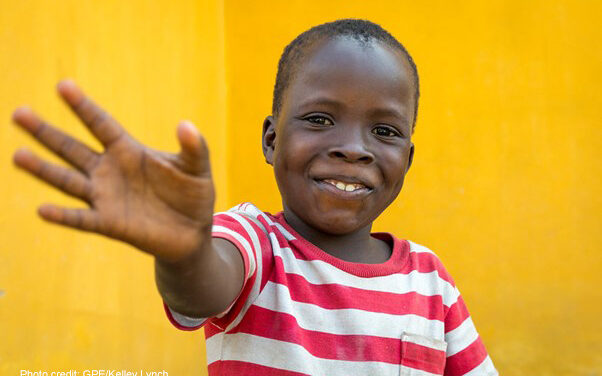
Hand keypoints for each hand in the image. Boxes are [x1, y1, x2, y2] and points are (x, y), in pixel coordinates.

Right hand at [12, 80, 214, 261]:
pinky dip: (64, 216)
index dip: (83, 106)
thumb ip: (194, 147)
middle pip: (72, 148)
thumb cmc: (192, 194)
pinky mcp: (110, 224)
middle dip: (46, 132)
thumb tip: (186, 125)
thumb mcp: (197, 168)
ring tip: (18, 155)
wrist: (192, 232)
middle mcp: (110, 171)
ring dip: (44, 170)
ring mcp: (106, 197)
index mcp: (129, 151)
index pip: (101, 124)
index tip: (62, 86)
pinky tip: (43, 210)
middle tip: (19, 113)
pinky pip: (82, 218)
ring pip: (69, 181)